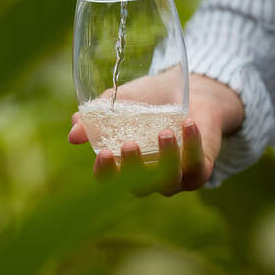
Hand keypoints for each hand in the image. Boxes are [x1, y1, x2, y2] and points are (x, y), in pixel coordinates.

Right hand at [69, 72, 243, 195]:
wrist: (187, 90)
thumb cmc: (149, 99)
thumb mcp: (120, 102)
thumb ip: (98, 114)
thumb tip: (74, 127)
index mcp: (125, 164)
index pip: (110, 179)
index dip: (105, 171)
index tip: (104, 153)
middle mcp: (149, 176)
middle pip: (138, 186)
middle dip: (133, 168)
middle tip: (129, 144)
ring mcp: (176, 176)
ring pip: (169, 181)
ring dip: (166, 159)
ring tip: (164, 132)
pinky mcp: (200, 168)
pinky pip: (197, 167)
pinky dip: (193, 146)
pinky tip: (188, 124)